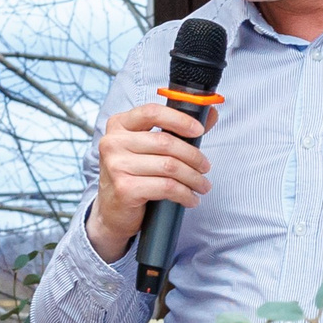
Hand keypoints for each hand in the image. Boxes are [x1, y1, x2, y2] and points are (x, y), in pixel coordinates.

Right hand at [85, 100, 213, 261]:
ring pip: (169, 166)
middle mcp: (113, 142)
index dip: (179, 119)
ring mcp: (116, 166)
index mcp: (119, 125)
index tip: (199, 130)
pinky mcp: (125, 188)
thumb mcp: (150, 148)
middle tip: (205, 167)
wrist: (112, 210)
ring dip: (193, 178)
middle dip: (193, 156)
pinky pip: (166, 187)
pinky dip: (184, 194)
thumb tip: (210, 114)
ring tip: (203, 185)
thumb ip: (177, 129)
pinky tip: (190, 198)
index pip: (152, 112)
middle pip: (165, 142)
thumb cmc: (134, 175)